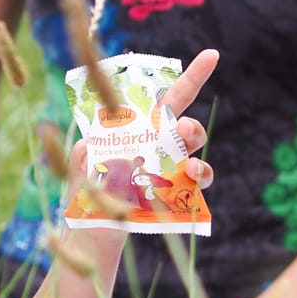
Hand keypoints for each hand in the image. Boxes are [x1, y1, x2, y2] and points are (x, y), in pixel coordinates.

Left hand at [68, 48, 219, 194]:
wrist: (92, 241)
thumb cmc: (84, 202)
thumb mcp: (83, 172)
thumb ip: (97, 155)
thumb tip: (117, 148)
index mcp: (130, 131)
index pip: (159, 100)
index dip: (189, 78)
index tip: (212, 55)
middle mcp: (151, 145)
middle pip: (180, 123)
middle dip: (190, 126)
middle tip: (185, 135)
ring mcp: (164, 168)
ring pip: (192, 150)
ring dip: (197, 152)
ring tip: (190, 167)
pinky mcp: (173, 192)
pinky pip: (196, 180)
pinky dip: (200, 176)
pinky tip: (192, 180)